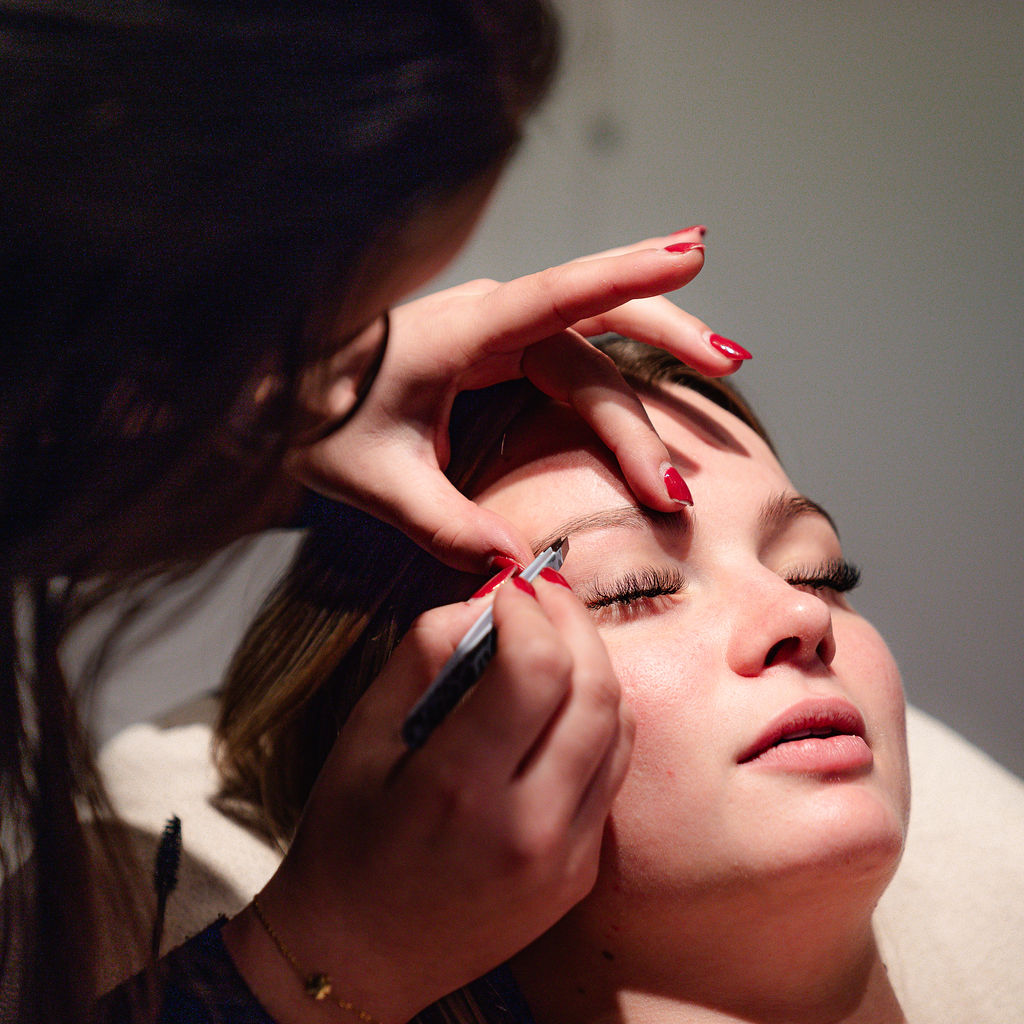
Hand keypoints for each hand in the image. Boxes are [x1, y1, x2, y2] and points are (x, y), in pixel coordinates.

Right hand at [223, 571, 633, 1023]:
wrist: (359, 956)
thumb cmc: (348, 841)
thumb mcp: (363, 735)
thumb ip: (426, 654)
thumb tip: (488, 599)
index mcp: (461, 791)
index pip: (536, 669)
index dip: (531, 608)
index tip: (508, 589)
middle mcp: (529, 829)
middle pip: (596, 691)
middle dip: (574, 621)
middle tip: (544, 592)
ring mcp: (566, 859)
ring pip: (619, 727)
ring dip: (593, 664)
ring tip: (553, 635)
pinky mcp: (582, 873)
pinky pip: (613, 771)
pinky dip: (595, 717)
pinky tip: (559, 699)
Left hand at [287, 230, 747, 571]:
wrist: (275, 400)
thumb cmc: (315, 424)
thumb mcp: (376, 481)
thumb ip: (446, 526)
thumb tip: (513, 570)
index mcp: (463, 332)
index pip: (558, 296)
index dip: (628, 271)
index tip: (694, 250)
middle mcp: (491, 321)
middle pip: (598, 325)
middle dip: (664, 353)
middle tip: (728, 372)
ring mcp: (500, 336)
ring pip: (596, 342)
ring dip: (655, 371)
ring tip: (716, 395)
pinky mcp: (502, 357)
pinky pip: (578, 360)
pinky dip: (623, 382)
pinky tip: (659, 394)